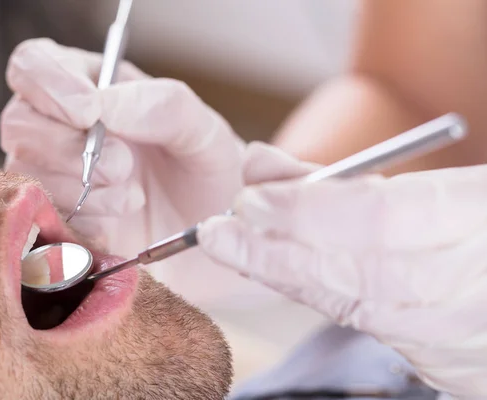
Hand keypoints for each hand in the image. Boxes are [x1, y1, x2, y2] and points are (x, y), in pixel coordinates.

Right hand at [0, 38, 246, 305]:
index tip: (90, 113)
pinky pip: (44, 222)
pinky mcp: (56, 222)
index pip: (33, 65)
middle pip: (19, 123)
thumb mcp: (201, 129)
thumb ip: (159, 105)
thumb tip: (99, 106)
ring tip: (133, 197)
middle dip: (71, 149)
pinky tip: (118, 223)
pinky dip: (84, 225)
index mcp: (89, 85)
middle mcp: (59, 127)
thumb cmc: (205, 171)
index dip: (49, 85)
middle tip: (124, 167)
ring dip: (83, 190)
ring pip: (28, 175)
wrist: (211, 232)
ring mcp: (52, 177)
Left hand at [199, 141, 486, 396]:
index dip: (306, 211)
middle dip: (272, 251)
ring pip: (350, 304)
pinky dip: (316, 294)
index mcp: (479, 221)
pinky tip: (278, 271)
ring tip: (231, 248)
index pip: (378, 219)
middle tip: (215, 231)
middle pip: (350, 271)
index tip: (252, 199)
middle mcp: (467, 286)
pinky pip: (365, 324)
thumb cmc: (486, 223)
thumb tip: (262, 165)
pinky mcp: (446, 363)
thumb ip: (351, 178)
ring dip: (282, 275)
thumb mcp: (447, 181)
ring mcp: (456, 335)